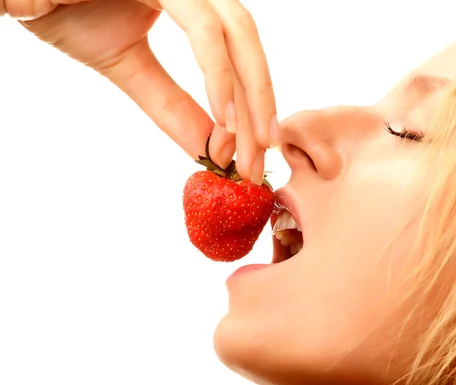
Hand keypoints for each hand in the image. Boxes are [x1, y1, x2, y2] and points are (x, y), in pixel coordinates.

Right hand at [1, 0, 276, 183]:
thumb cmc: (63, 8)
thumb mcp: (127, 66)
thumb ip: (171, 104)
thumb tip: (213, 149)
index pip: (236, 50)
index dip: (253, 103)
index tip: (256, 154)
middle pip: (246, 44)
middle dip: (259, 108)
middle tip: (259, 164)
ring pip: (235, 34)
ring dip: (248, 98)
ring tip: (248, 150)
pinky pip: (203, 28)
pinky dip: (220, 75)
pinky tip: (225, 118)